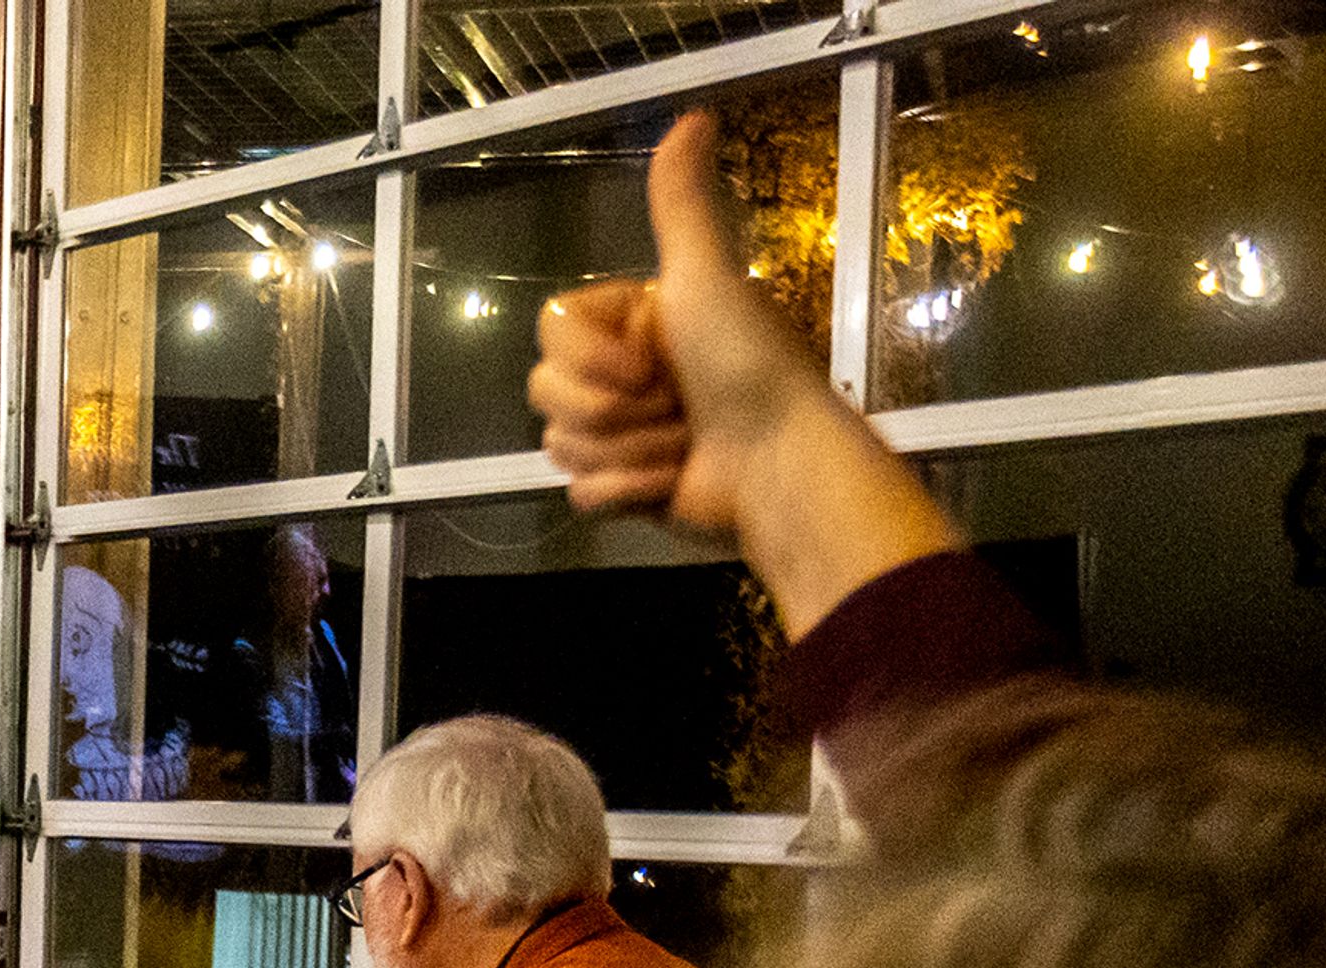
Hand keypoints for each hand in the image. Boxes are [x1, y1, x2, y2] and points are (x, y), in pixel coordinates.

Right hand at [529, 112, 958, 637]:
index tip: (644, 364)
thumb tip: (692, 117)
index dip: (587, 356)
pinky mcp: (624, 489)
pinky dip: (625, 492)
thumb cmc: (747, 363)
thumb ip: (682, 205)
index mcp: (633, 320)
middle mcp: (622, 371)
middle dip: (609, 410)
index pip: (551, 329)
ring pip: (560, 445)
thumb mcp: (706, 276)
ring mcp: (621, 433)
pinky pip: (579, 492)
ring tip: (681, 445)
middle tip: (671, 405)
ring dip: (625, 451)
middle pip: (546, 391)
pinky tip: (671, 482)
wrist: (779, 462)